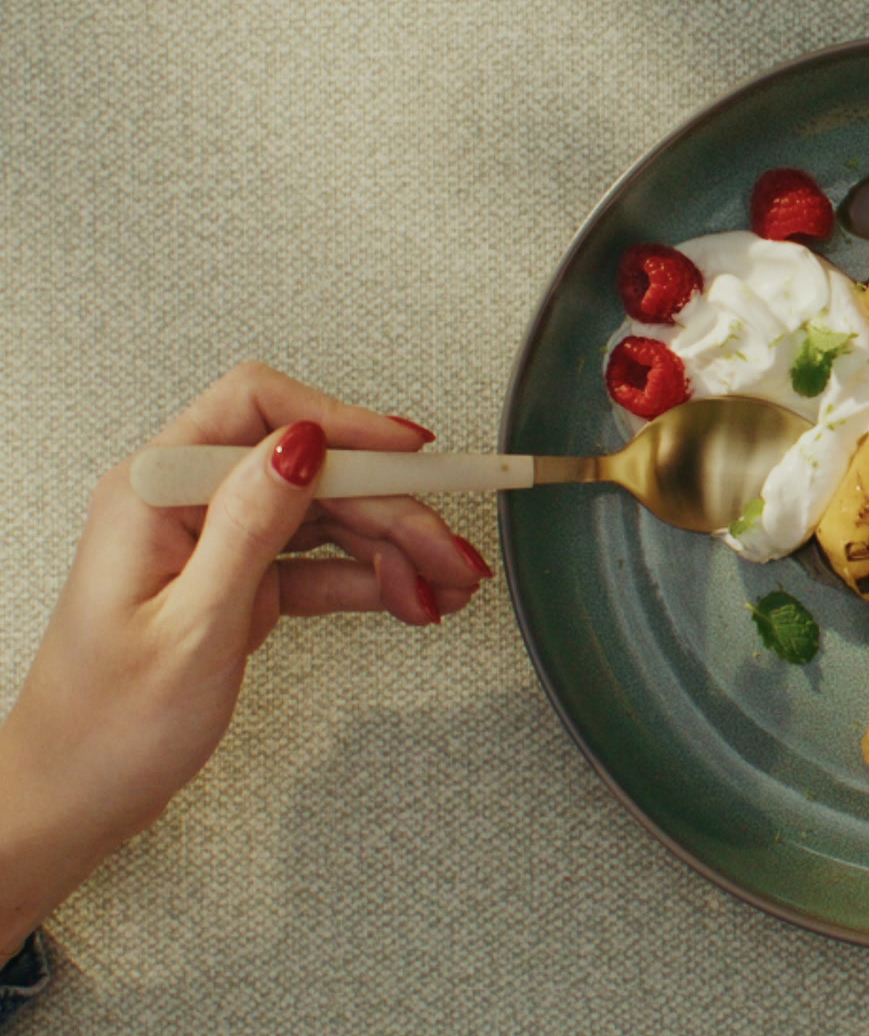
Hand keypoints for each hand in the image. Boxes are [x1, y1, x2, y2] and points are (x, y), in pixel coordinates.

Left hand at [0, 363, 493, 955]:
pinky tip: (410, 597)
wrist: (76, 799)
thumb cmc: (106, 730)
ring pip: (327, 514)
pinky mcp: (237, 578)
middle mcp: (184, 505)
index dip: (345, 424)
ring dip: (395, 547)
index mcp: (155, 494)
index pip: (261, 411)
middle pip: (313, 470)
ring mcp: (214, 541)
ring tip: (448, 586)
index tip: (412, 452)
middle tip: (450, 553)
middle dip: (394, 507)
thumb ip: (249, 528)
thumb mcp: (193, 627)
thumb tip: (300, 445)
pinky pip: (319, 560)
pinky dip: (371, 578)